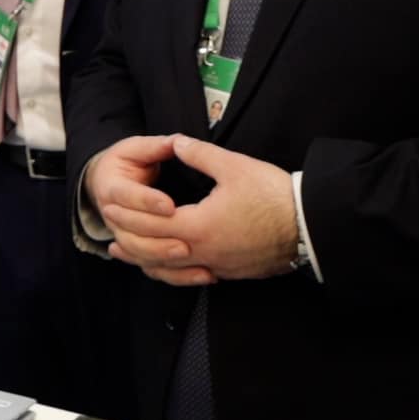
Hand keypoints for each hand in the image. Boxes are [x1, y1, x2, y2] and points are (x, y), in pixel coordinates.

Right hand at [89, 135, 198, 277]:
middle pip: (130, 234)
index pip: (126, 196)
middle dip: (158, 238)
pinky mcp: (138, 250)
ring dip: (165, 259)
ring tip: (191, 256)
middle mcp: (113, 217)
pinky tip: (202, 274)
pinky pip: (153, 268)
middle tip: (185, 241)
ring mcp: (123, 236)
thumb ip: (156, 146)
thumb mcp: (136, 149)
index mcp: (111, 187)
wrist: (107, 183)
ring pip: (140, 255)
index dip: (147, 201)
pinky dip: (176, 275)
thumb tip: (179, 141)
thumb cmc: (125, 162)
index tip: (170, 205)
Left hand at [103, 134, 297, 285]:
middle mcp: (203, 252)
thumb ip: (198, 154)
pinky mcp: (232, 273)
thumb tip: (176, 142)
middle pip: (154, 251)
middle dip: (128, 239)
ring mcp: (218, 266)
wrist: (309, 225)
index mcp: (198, 226)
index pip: (152, 222)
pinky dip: (171, 271)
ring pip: (170, 271)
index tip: (109, 205)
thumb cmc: (273, 194)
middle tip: (108, 230)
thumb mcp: (233, 166)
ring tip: (125, 253)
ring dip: (144, 261)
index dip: (128, 213)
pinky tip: (167, 264)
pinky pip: (191, 276)